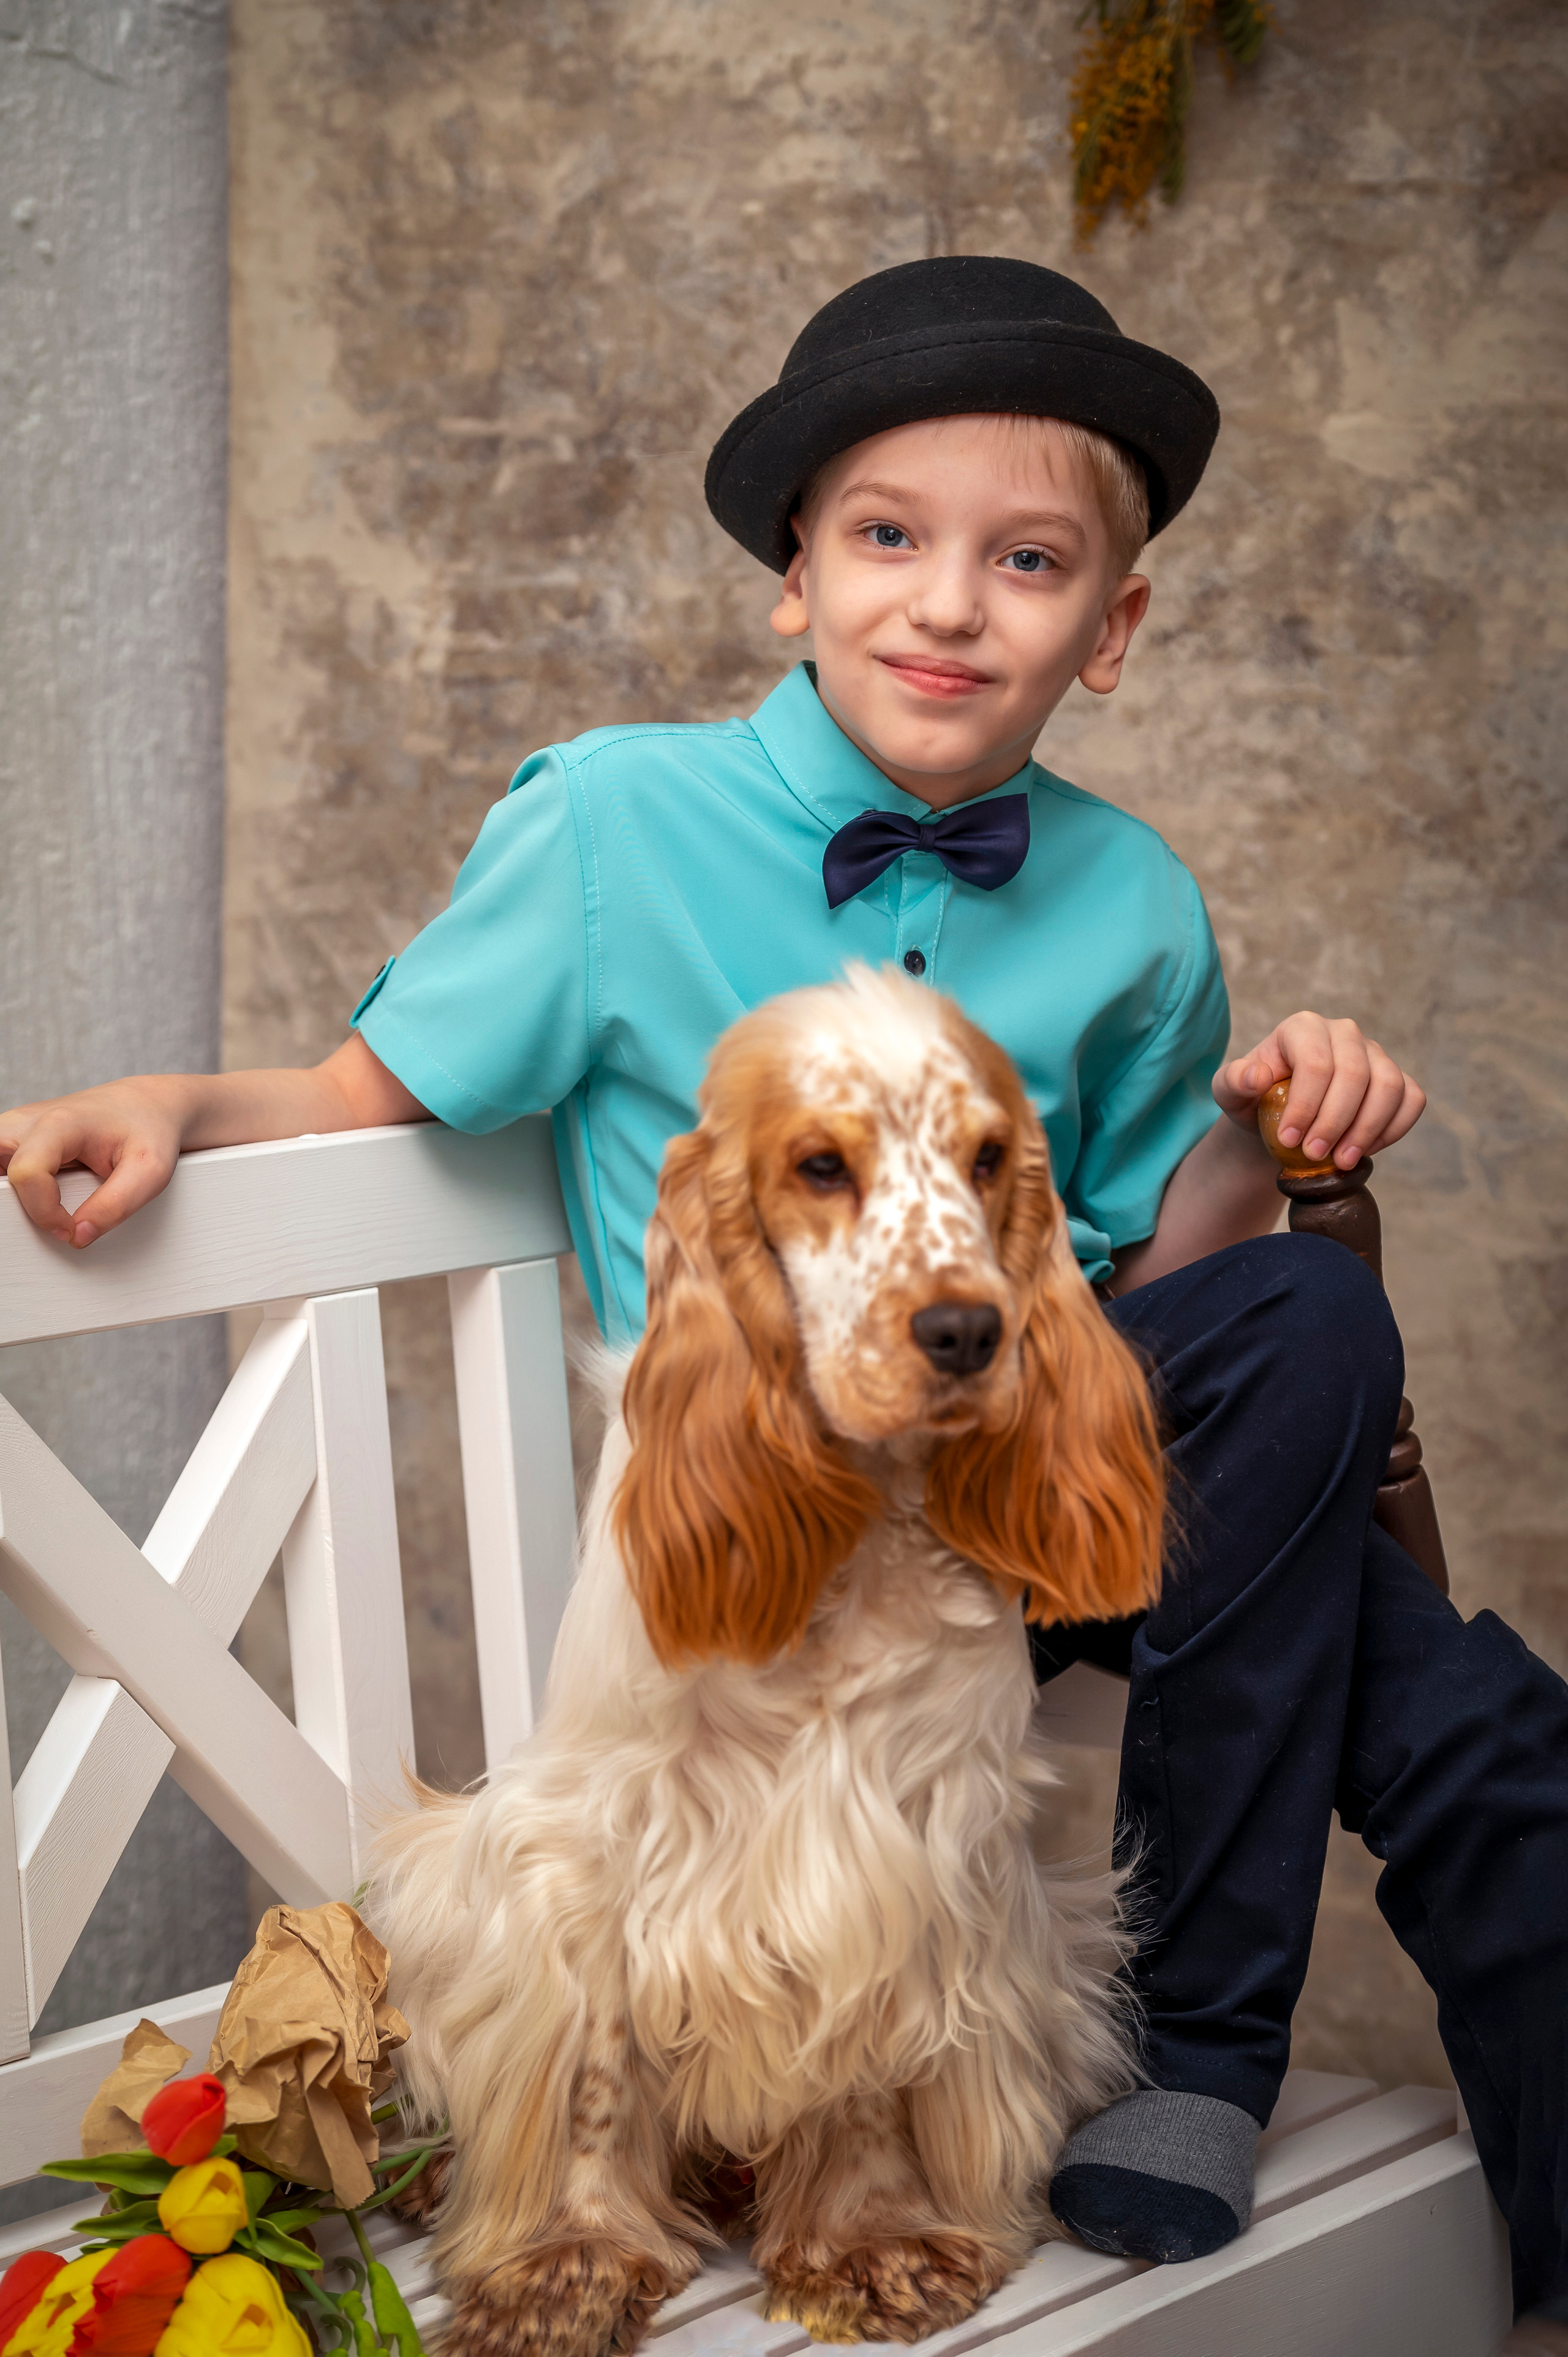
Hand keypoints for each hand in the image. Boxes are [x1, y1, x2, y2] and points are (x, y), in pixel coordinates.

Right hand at [0, 1079, 187, 1246]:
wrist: (145, 1106)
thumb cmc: (147, 1131)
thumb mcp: (150, 1171)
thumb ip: (116, 1206)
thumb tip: (79, 1236)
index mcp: (59, 1124)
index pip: (28, 1173)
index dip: (45, 1212)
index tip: (71, 1228)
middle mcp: (27, 1121)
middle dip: (9, 1202)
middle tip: (39, 1220)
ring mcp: (16, 1129)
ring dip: (7, 1194)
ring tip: (38, 1209)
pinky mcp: (14, 1140)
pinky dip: (9, 1187)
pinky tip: (33, 1198)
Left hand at [1214, 1012, 1425, 1171]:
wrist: (1279, 1117)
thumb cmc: (1254, 1100)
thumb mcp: (1229, 1091)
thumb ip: (1233, 1080)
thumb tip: (1257, 1075)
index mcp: (1302, 1027)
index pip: (1315, 1062)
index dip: (1306, 1105)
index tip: (1290, 1140)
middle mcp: (1344, 1033)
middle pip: (1355, 1073)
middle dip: (1335, 1121)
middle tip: (1314, 1155)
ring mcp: (1374, 1054)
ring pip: (1389, 1086)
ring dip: (1367, 1129)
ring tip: (1341, 1160)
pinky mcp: (1396, 1078)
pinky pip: (1411, 1099)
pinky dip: (1394, 1128)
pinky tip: (1364, 1150)